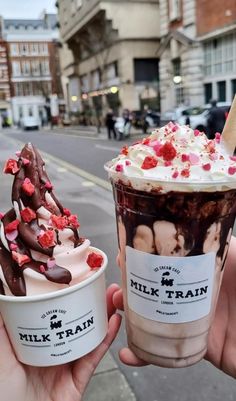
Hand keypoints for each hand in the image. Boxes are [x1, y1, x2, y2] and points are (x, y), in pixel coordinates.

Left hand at [0, 284, 121, 400]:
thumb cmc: (3, 393)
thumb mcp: (1, 351)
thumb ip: (4, 324)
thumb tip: (2, 291)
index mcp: (37, 341)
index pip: (56, 313)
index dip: (69, 296)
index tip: (79, 278)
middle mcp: (54, 349)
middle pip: (78, 321)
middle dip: (93, 302)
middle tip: (103, 284)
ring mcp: (68, 364)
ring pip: (91, 335)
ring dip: (105, 316)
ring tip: (114, 298)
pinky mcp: (79, 380)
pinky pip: (94, 356)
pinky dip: (106, 339)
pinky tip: (114, 324)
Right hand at [113, 236, 235, 376]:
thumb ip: (221, 240)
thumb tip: (200, 212)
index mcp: (200, 271)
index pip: (166, 261)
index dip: (144, 257)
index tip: (125, 254)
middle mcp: (192, 293)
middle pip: (154, 289)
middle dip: (130, 287)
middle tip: (117, 286)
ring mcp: (190, 319)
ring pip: (151, 317)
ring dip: (129, 315)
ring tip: (117, 310)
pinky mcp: (191, 346)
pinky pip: (162, 351)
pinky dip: (143, 355)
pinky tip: (130, 353)